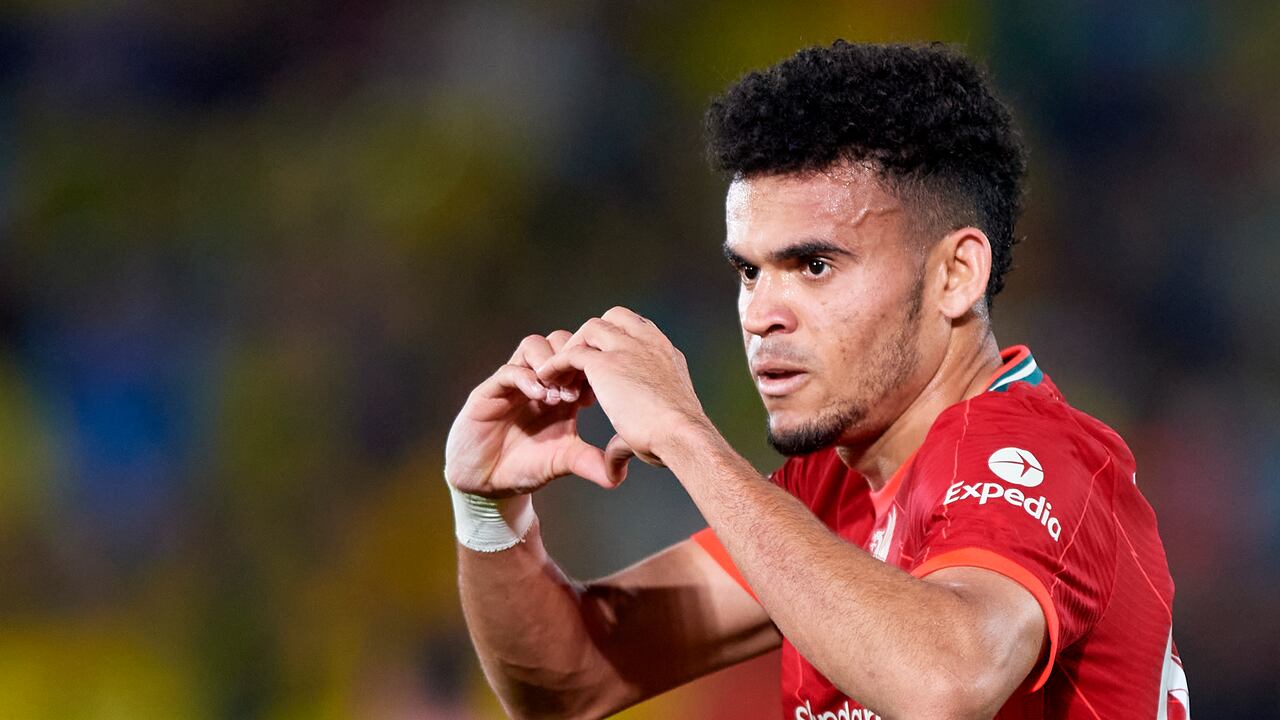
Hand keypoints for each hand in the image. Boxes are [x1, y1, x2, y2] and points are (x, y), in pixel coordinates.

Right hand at [444, 331, 623, 497]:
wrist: (488, 482)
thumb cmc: (525, 466)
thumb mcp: (564, 461)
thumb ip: (590, 462)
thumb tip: (619, 476)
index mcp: (561, 390)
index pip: (579, 358)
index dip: (589, 368)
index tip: (594, 396)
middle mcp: (539, 380)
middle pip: (559, 341)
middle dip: (571, 361)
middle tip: (575, 393)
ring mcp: (514, 382)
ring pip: (533, 345)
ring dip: (549, 364)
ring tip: (556, 397)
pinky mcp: (489, 391)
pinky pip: (508, 370)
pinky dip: (526, 378)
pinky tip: (538, 397)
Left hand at [534, 307, 710, 473]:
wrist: (682, 436)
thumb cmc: (677, 440)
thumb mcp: (659, 426)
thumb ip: (630, 436)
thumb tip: (613, 470)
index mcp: (666, 354)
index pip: (639, 330)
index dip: (618, 343)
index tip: (604, 364)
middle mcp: (649, 343)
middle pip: (615, 318)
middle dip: (594, 336)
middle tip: (579, 364)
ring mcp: (627, 348)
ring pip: (591, 329)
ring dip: (575, 347)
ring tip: (561, 372)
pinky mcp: (605, 363)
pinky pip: (572, 353)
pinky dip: (557, 364)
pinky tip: (546, 379)